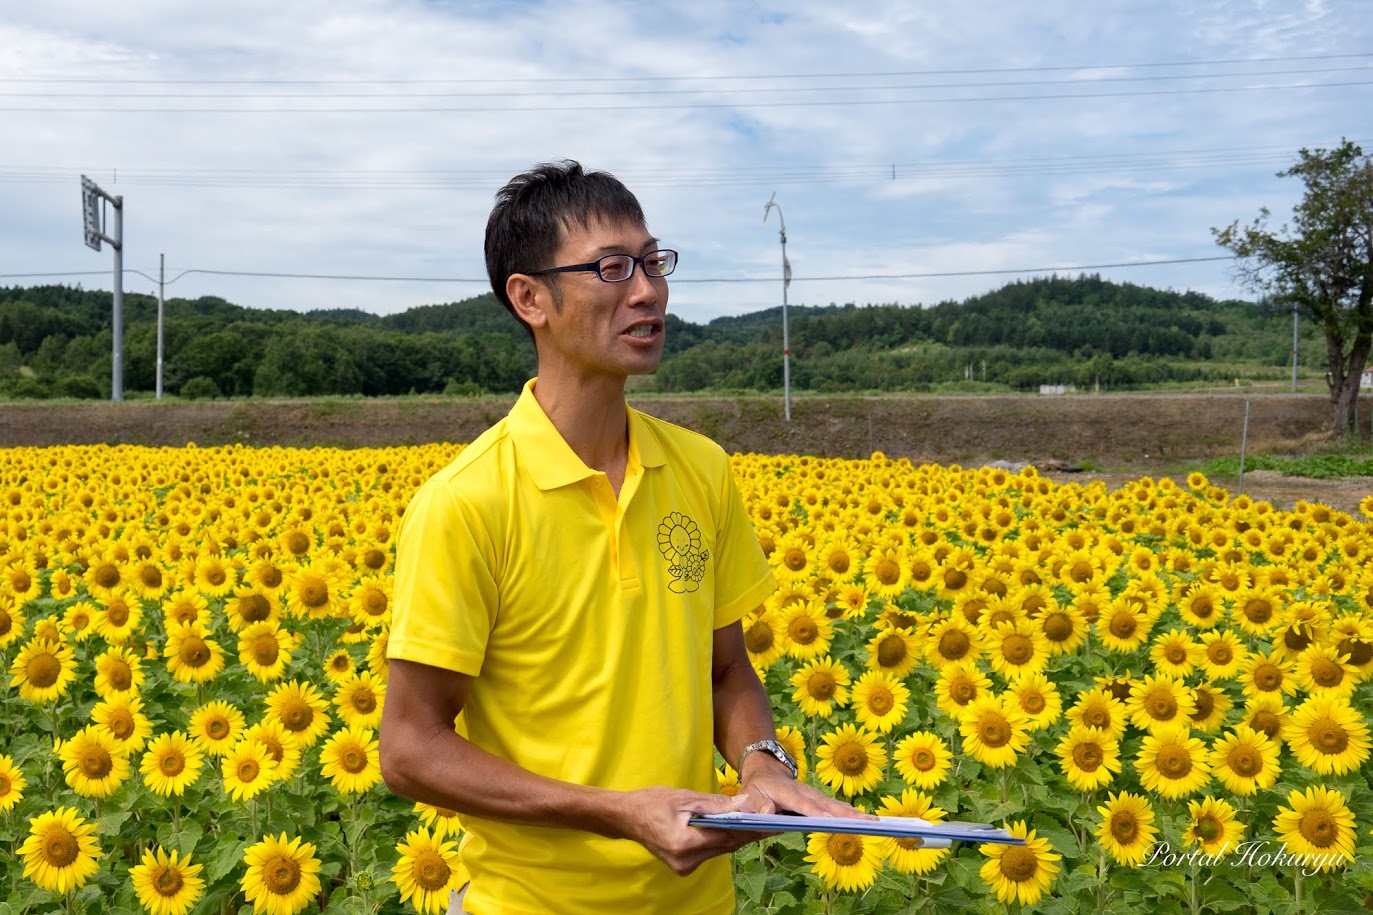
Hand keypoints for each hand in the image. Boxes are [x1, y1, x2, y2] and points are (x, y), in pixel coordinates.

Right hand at [617, 786, 772, 876]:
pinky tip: (737, 829)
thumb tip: (744, 804)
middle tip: (775, 822)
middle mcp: (686, 861)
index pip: (727, 836)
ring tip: (761, 824)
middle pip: (727, 845)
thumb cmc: (651, 802)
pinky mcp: (684, 866)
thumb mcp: (684, 797)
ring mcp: (685, 867)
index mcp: (685, 843)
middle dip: (750, 833)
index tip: (774, 823)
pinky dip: (723, 840)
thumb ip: (715, 804)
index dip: (752, 829)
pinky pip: (710, 851)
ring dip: (738, 836)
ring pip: (720, 849)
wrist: (626, 817)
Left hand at [739, 757, 875, 819]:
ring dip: (854, 813)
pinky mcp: (819, 800)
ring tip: (874, 822)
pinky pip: (835, 807)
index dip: (817, 813)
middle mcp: (804, 791)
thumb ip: (757, 804)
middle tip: (866, 822)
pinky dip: (850, 813)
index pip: (803, 804)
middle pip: (827, 804)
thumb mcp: (748, 796)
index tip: (832, 822)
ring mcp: (813, 795)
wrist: (765, 772)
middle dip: (846, 814)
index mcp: (786, 791)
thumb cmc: (756, 789)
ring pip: (835, 805)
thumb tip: (768, 813)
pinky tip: (865, 820)